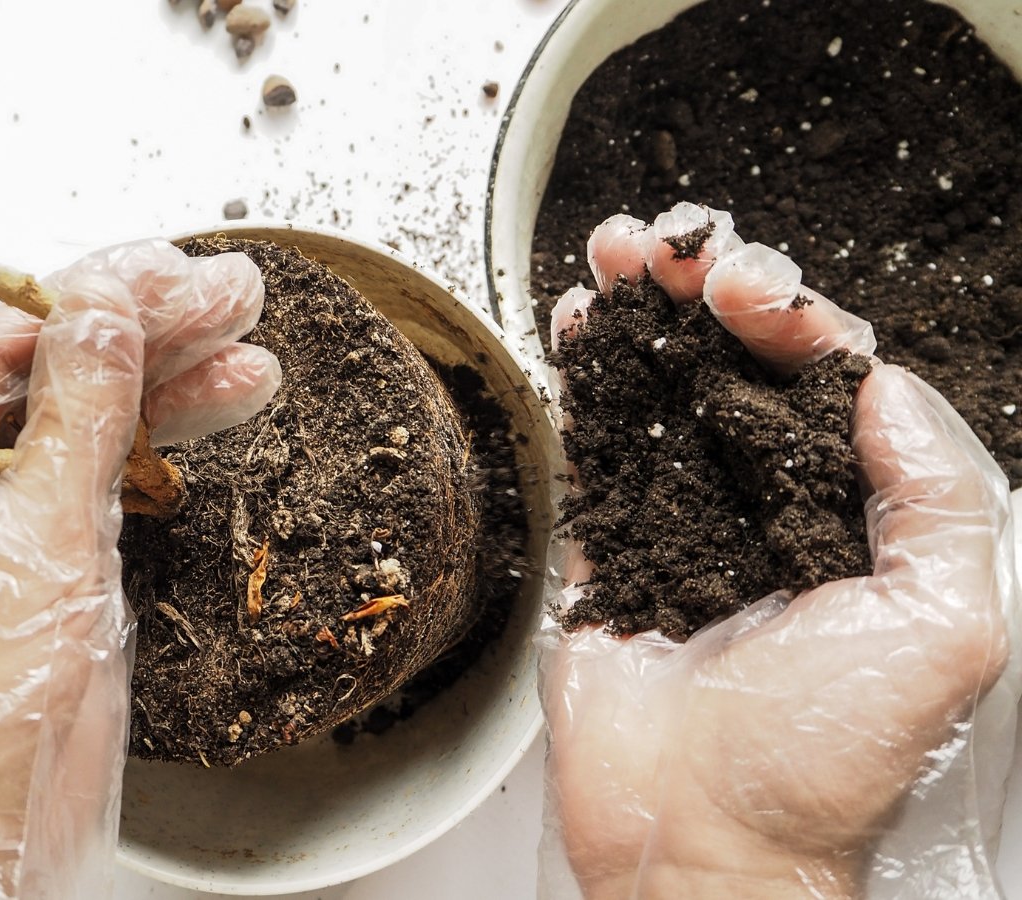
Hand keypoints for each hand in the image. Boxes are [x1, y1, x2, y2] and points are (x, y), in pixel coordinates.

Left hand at [0, 240, 280, 897]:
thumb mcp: (33, 544)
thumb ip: (76, 420)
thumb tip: (101, 312)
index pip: (1, 342)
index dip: (93, 297)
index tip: (171, 271)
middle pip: (52, 372)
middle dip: (147, 331)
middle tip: (229, 293)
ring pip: (88, 421)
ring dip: (169, 381)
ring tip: (246, 345)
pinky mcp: (44, 561)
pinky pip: (105, 476)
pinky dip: (163, 442)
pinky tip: (216, 405)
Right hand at [544, 205, 1013, 898]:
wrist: (700, 842)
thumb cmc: (823, 763)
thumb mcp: (946, 628)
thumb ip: (941, 498)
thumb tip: (885, 388)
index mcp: (857, 514)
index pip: (829, 375)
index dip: (792, 312)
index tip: (751, 292)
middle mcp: (768, 502)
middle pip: (737, 359)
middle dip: (706, 285)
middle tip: (671, 250)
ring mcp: (680, 517)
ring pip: (662, 383)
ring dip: (641, 308)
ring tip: (615, 255)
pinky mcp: (605, 545)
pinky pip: (594, 442)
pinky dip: (583, 376)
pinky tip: (576, 323)